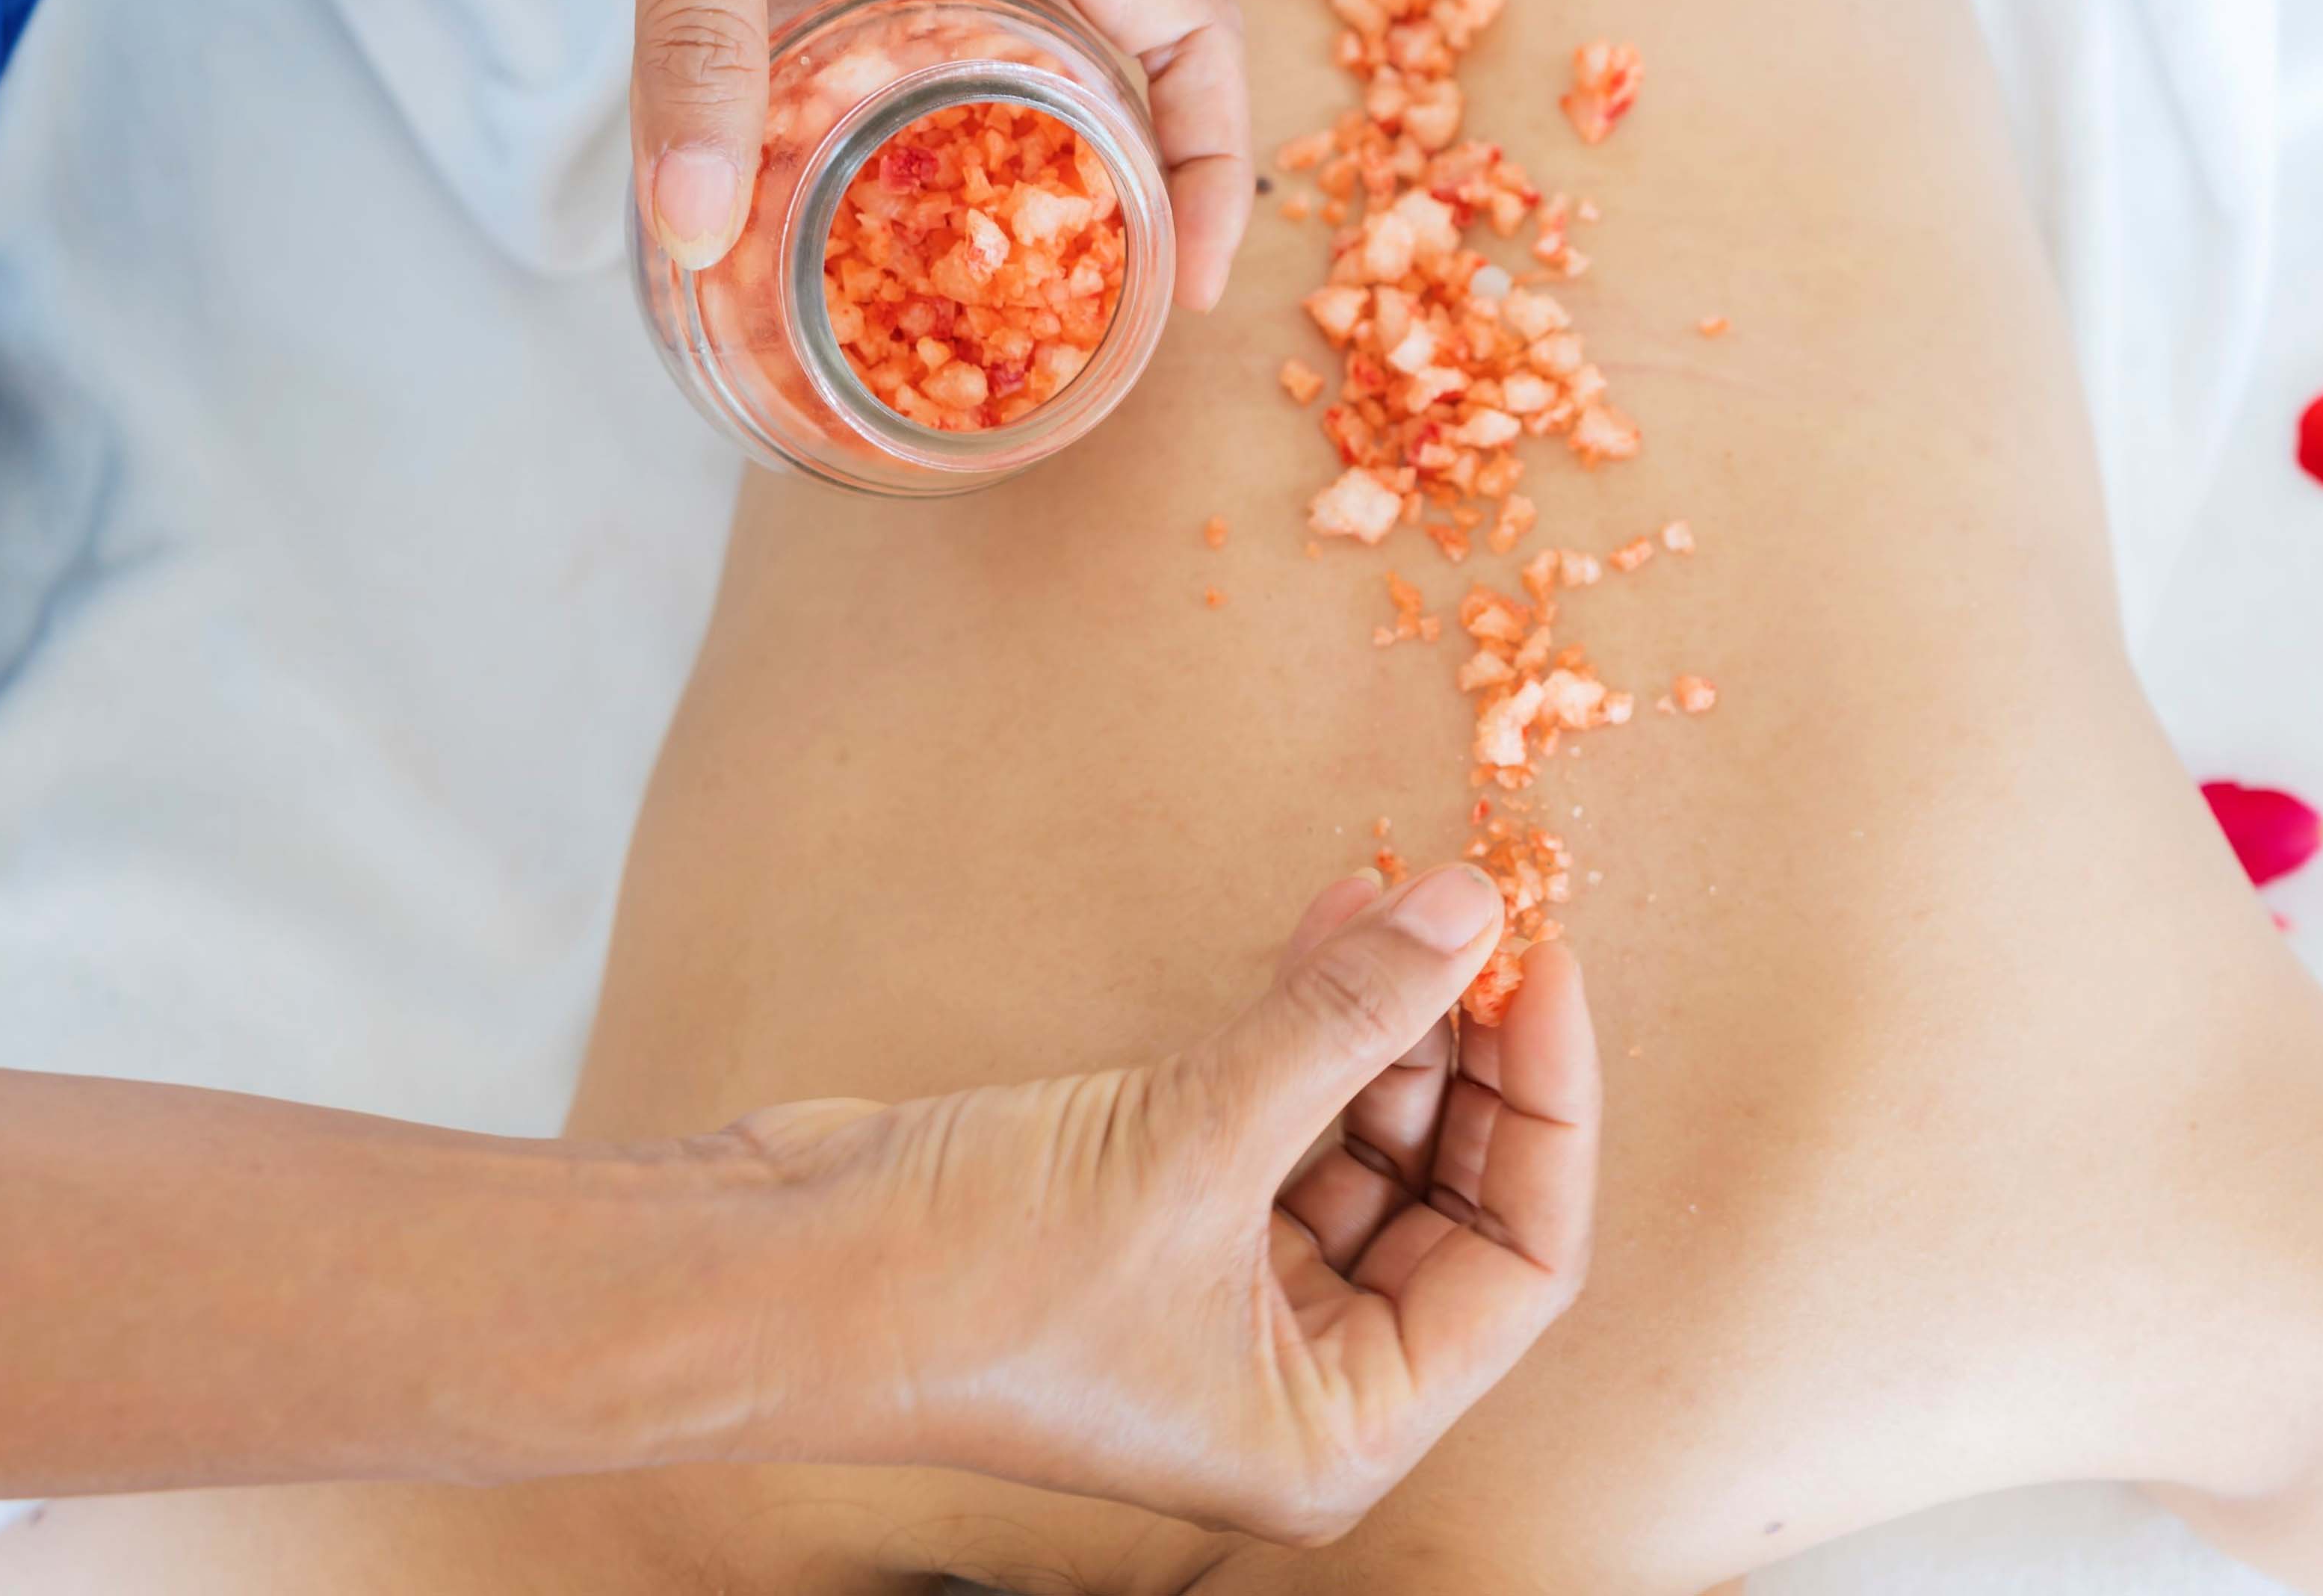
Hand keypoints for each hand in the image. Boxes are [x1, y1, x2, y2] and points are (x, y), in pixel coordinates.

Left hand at [465, 0, 1251, 305]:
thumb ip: (699, 29)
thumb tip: (695, 226)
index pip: (1182, 25)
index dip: (1212, 160)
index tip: (1184, 285)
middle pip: (1094, 78)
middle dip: (1093, 209)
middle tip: (1063, 337)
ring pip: (967, 91)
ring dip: (963, 201)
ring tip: (944, 323)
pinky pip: (844, 80)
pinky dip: (837, 167)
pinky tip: (798, 244)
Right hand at [720, 864, 1599, 1542]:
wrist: (774, 1271)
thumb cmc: (973, 1279)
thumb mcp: (1191, 1141)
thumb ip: (1349, 1021)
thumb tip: (1474, 908)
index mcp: (1340, 1431)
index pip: (1518, 1263)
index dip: (1549, 1106)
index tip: (1543, 965)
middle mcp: (1304, 1381)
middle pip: (1455, 1199)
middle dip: (1471, 1055)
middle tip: (1484, 916)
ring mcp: (1235, 1298)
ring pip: (1369, 1143)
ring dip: (1389, 1019)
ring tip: (1410, 892)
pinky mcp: (1170, 1215)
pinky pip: (1284, 1113)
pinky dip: (1312, 1023)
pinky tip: (1339, 919)